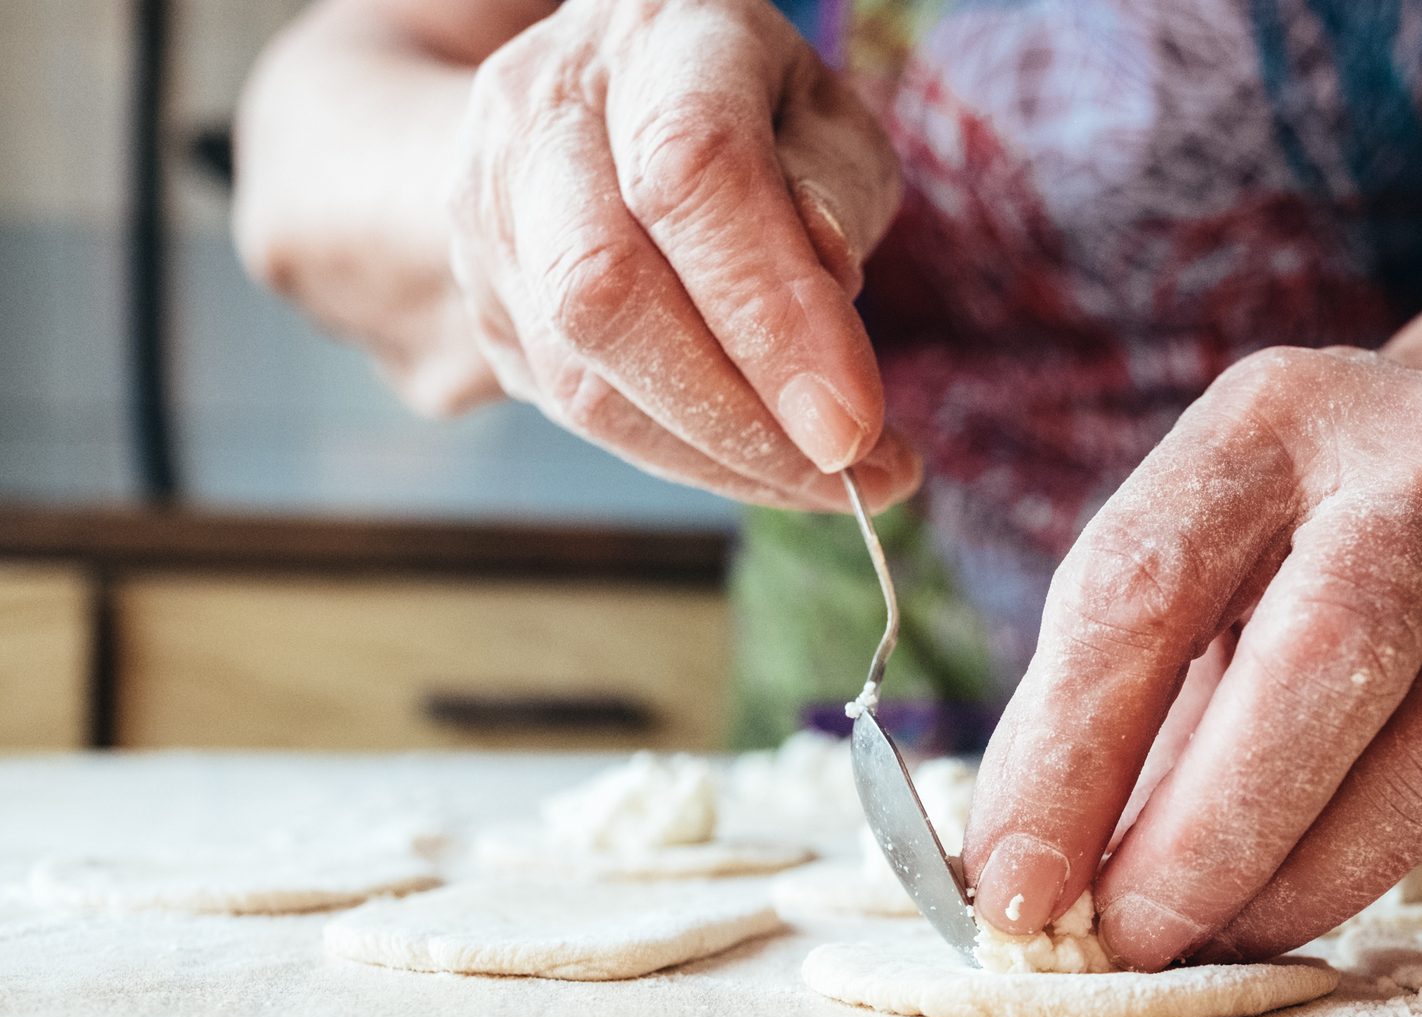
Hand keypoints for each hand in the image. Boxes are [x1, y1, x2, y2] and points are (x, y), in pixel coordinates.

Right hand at [449, 0, 916, 508]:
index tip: (855, 421)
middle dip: (739, 416)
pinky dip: (689, 460)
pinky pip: (581, 413)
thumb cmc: (749, 112)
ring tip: (836, 486)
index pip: (691, 173)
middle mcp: (543, 112)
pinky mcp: (486, 303)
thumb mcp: (823, 118)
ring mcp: (492, 210)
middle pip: (602, 288)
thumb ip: (833, 189)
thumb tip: (825, 289)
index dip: (771, 312)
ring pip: (584, 377)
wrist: (602, 103)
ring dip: (722, 459)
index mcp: (655, 37)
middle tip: (853, 476)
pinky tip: (767, 467)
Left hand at [964, 346, 1421, 968]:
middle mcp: (1409, 467)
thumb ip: (1103, 695)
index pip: (1147, 585)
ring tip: (1204, 944)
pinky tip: (1284, 914)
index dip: (1068, 753)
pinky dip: (1362, 869)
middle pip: (1317, 657)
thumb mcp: (1195, 544)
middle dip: (1204, 830)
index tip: (1010, 884)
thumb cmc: (1307, 518)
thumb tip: (1015, 869)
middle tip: (1122, 936)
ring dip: (1296, 876)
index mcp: (1265, 421)